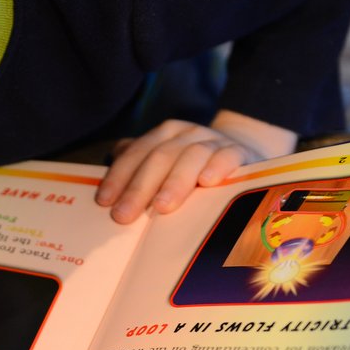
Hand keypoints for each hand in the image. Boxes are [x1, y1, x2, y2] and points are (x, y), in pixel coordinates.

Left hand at [96, 110, 297, 223]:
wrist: (244, 149)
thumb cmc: (193, 167)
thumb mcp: (165, 163)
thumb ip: (138, 170)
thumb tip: (106, 193)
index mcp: (164, 136)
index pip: (136, 154)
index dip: (118, 177)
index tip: (105, 202)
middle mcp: (186, 134)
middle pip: (159, 158)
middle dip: (139, 188)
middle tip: (124, 216)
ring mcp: (213, 141)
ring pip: (190, 156)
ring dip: (174, 182)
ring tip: (162, 206)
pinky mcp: (239, 152)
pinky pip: (227, 157)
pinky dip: (217, 167)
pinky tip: (207, 182)